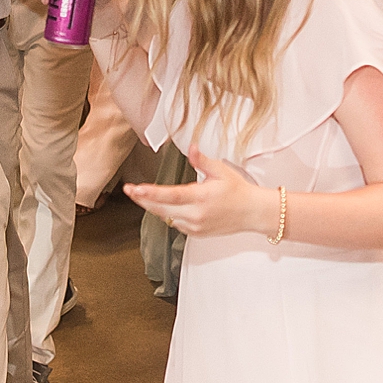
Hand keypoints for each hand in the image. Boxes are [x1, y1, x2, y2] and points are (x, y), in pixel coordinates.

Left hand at [124, 150, 267, 237]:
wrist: (252, 213)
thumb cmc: (238, 191)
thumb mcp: (220, 170)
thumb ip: (202, 160)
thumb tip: (191, 148)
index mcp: (201, 197)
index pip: (169, 195)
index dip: (149, 193)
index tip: (134, 188)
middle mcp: (196, 215)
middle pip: (161, 209)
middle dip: (143, 199)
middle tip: (130, 190)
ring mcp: (195, 226)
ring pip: (166, 217)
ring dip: (154, 207)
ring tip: (143, 196)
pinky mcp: (196, 233)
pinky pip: (175, 224)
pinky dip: (168, 214)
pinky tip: (168, 206)